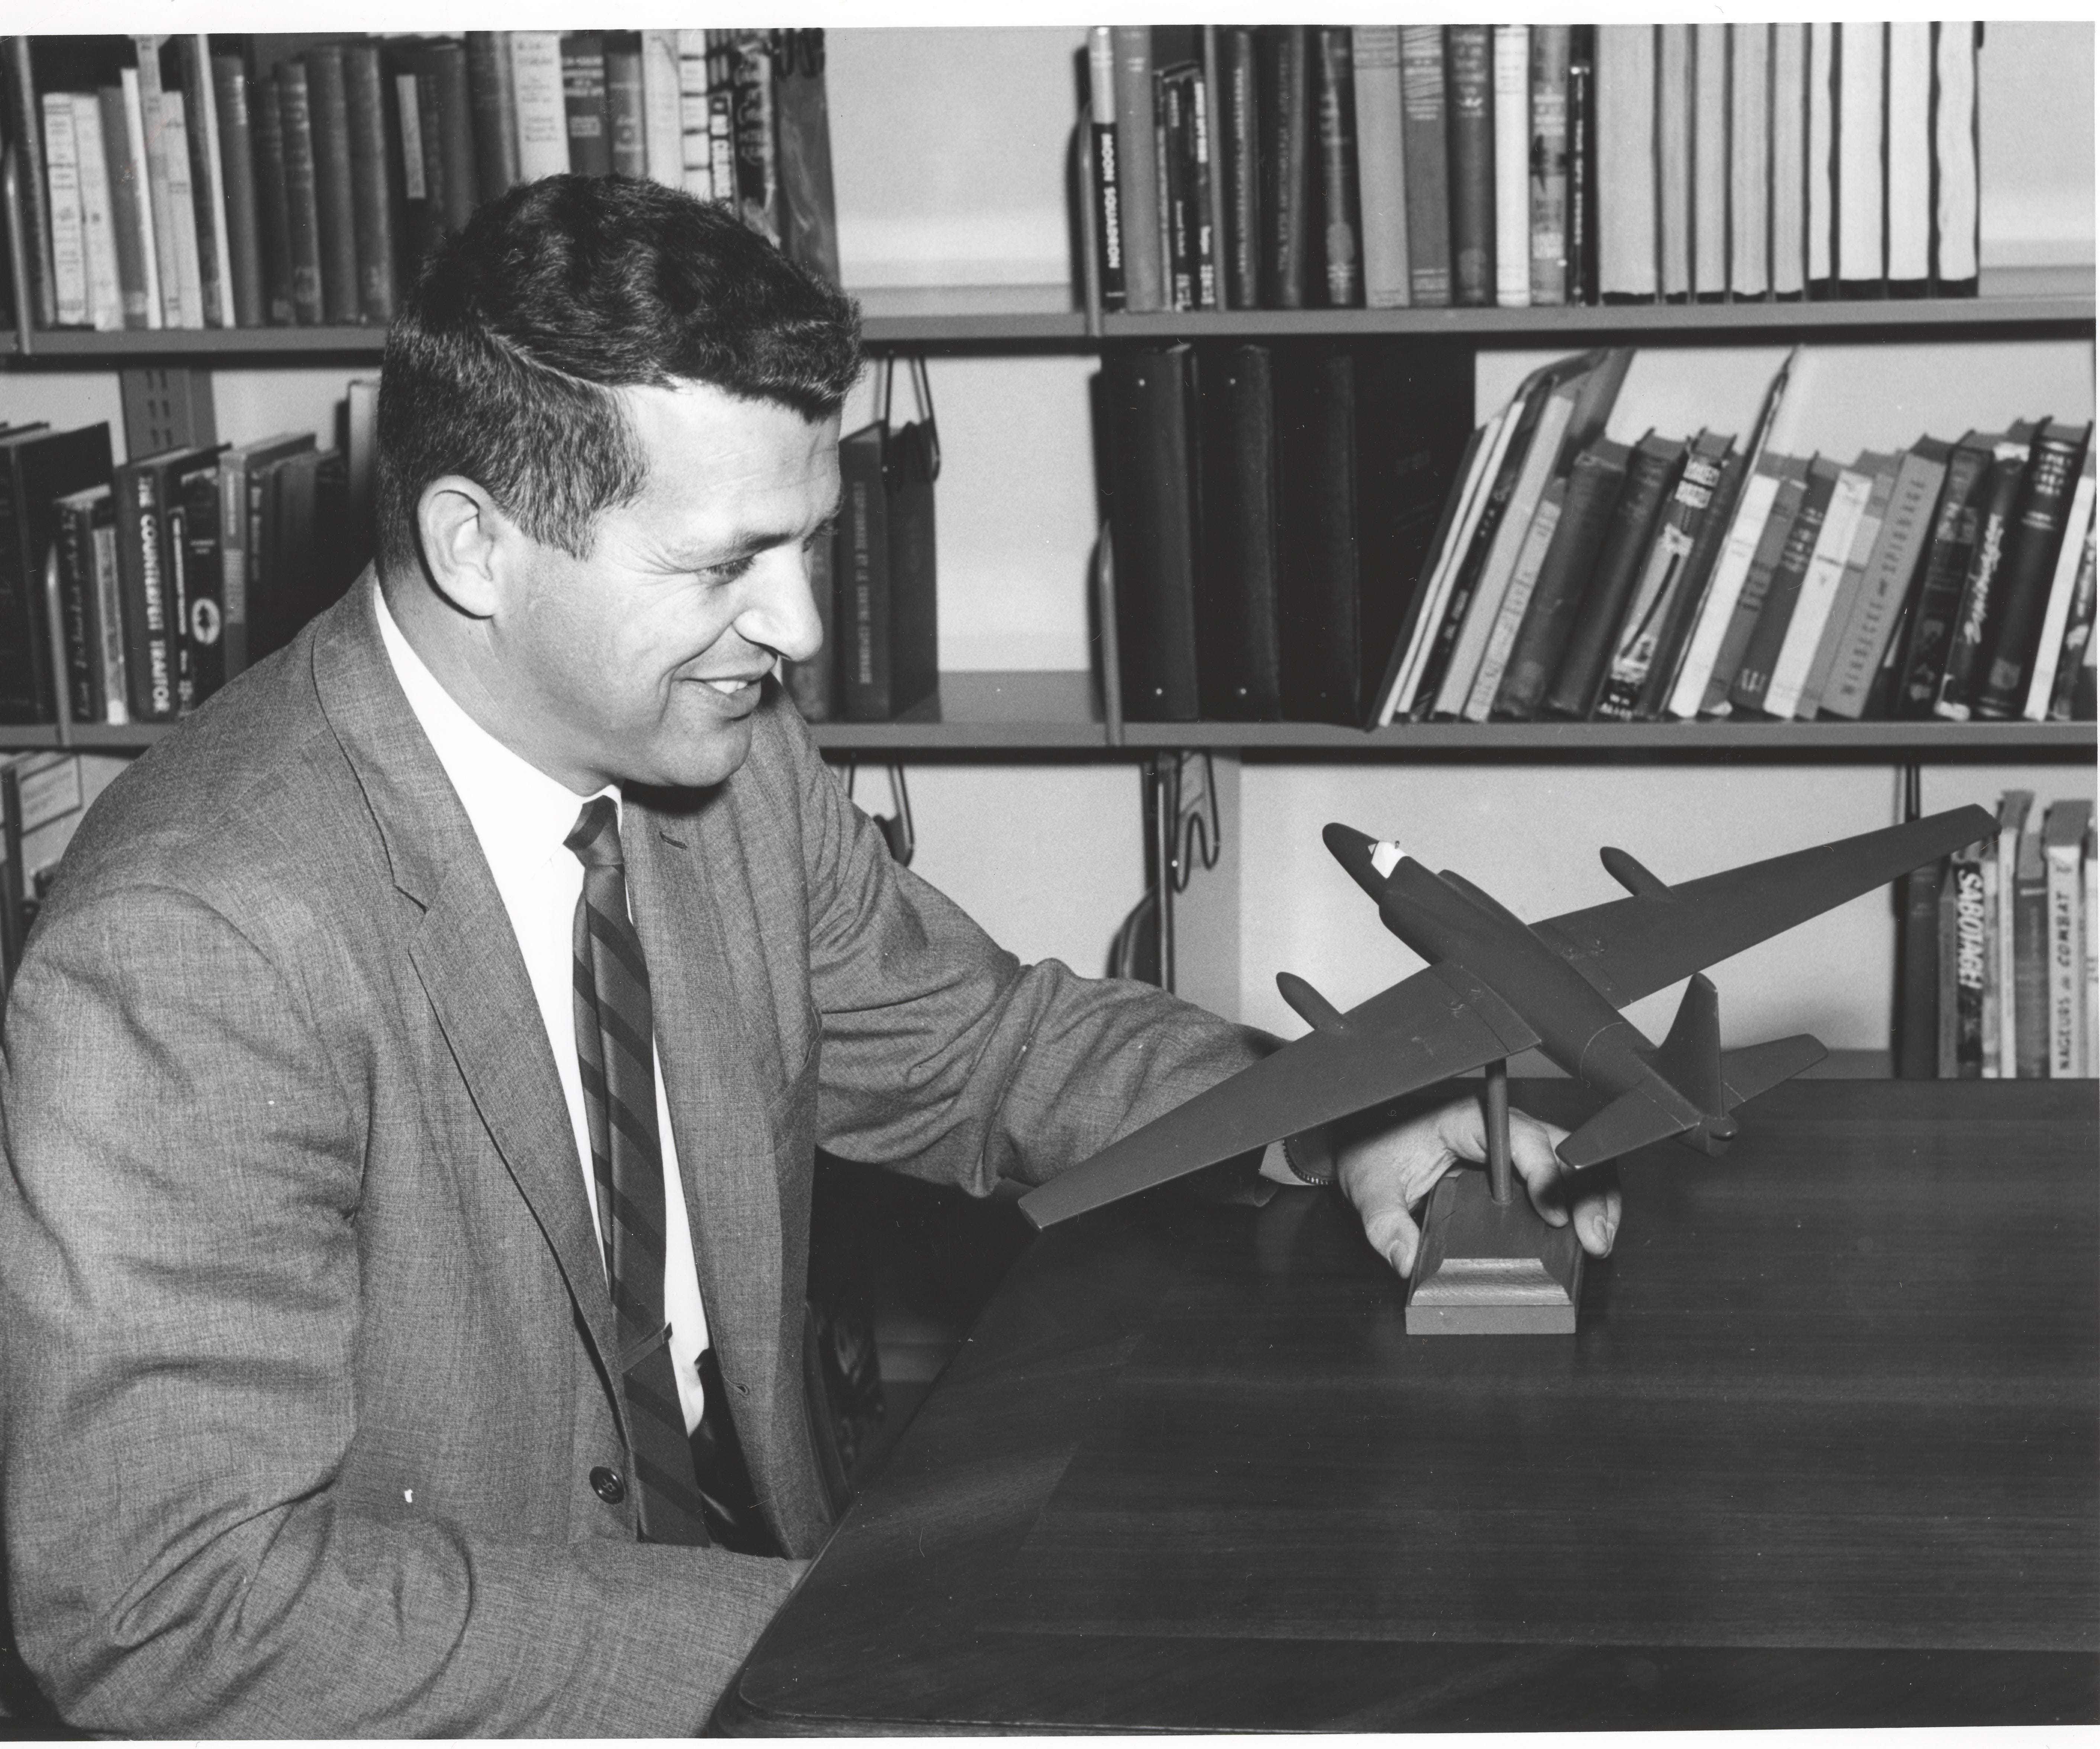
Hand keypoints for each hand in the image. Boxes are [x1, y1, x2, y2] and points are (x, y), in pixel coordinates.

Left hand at [1333, 1095, 1620, 1278]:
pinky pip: (1563, 1176)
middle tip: (1593, 1237)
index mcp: (1466, 1119)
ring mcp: (1514, 1145)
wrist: (1367, 1141)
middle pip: (1561, 1148)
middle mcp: (1499, 1126)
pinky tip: (1588, 1233)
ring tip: (1598, 1240)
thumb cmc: (1373, 1152)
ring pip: (1571, 1161)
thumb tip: (1406, 1260)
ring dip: (1593, 1197)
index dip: (1546, 1174)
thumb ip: (1385, 1225)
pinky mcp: (1520, 1166)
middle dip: (1585, 1190)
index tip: (1554, 1214)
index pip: (1521, 1138)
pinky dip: (1583, 1201)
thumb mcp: (1370, 1188)